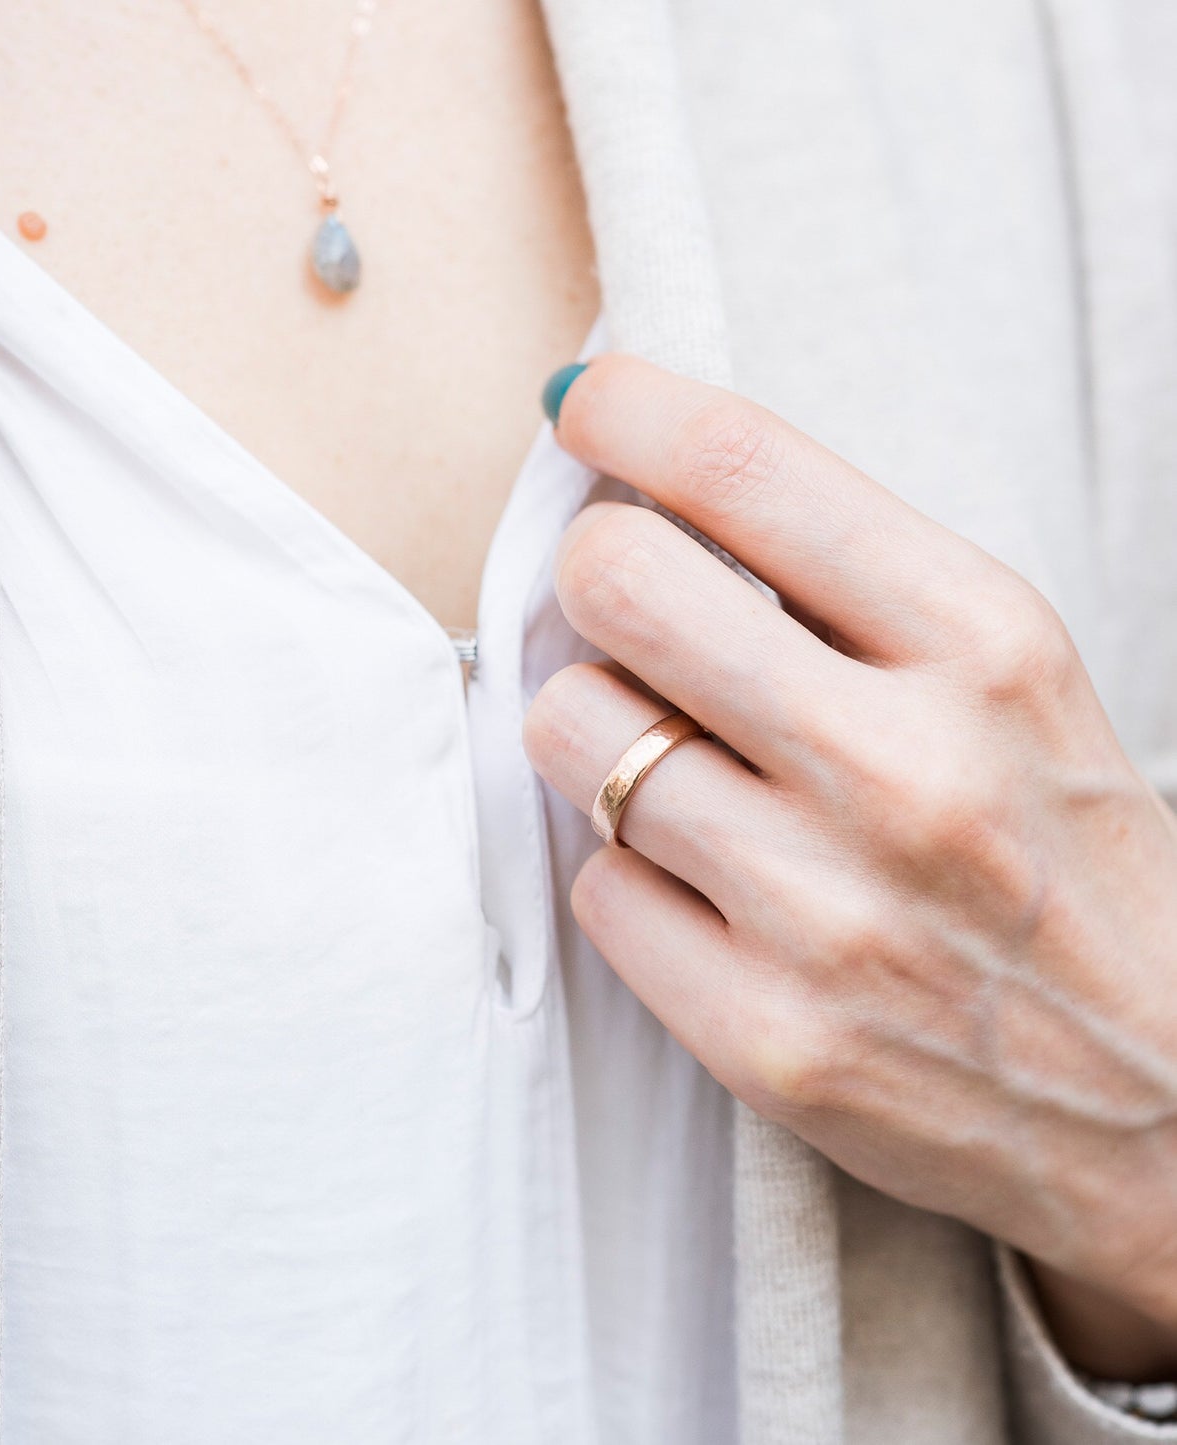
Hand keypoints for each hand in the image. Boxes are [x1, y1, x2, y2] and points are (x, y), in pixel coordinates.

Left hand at [523, 355, 1176, 1376]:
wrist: (1168, 1106)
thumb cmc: (1065, 864)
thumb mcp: (1014, 684)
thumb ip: (850, 589)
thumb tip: (651, 492)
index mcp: (986, 644)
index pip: (751, 469)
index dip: (631, 410)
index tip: (584, 406)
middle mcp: (905, 769)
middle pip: (618, 583)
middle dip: (592, 576)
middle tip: (623, 611)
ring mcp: (827, 914)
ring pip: (575, 736)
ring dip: (599, 736)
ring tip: (677, 767)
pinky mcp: (765, 1037)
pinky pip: (595, 885)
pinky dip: (630, 873)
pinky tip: (707, 892)